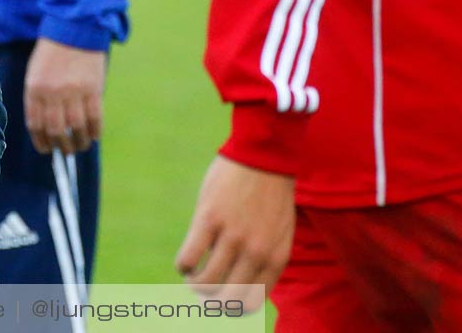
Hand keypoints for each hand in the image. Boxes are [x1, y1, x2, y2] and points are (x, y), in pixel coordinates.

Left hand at [24, 38, 106, 153]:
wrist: (73, 30)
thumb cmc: (51, 54)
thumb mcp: (35, 73)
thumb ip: (38, 98)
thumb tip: (45, 127)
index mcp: (35, 89)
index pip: (36, 124)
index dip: (41, 141)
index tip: (46, 150)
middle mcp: (53, 93)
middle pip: (57, 130)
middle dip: (61, 146)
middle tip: (66, 152)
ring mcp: (74, 92)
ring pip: (76, 127)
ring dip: (79, 142)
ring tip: (80, 146)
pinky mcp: (93, 89)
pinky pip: (95, 117)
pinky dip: (95, 130)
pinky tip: (94, 135)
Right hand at [175, 154, 294, 307]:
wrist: (264, 156)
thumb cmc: (270, 194)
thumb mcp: (279, 232)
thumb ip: (266, 258)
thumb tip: (241, 284)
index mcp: (276, 258)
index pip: (251, 302)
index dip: (231, 305)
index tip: (220, 295)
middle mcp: (256, 253)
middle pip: (227, 298)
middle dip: (212, 299)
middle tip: (203, 286)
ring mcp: (233, 236)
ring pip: (206, 282)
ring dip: (194, 283)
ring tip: (191, 273)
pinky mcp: (209, 219)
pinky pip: (188, 258)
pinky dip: (183, 266)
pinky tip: (185, 260)